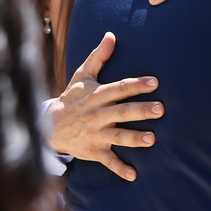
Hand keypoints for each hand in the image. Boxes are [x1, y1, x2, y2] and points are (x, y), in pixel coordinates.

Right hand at [45, 33, 163, 180]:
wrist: (49, 126)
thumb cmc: (72, 98)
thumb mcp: (82, 76)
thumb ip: (98, 56)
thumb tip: (111, 35)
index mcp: (97, 96)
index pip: (119, 88)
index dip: (136, 85)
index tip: (154, 82)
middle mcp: (97, 115)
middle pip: (122, 112)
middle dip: (141, 110)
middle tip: (161, 109)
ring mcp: (95, 134)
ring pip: (117, 136)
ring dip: (134, 139)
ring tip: (152, 139)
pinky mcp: (93, 151)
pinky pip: (108, 161)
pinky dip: (120, 169)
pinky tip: (134, 175)